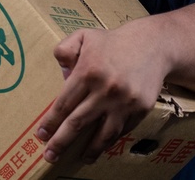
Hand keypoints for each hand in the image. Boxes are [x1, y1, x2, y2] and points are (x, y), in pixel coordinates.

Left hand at [36, 20, 167, 164]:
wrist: (153, 44)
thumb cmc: (114, 42)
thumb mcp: (84, 36)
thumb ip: (65, 49)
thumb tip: (60, 72)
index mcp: (88, 72)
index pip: (63, 104)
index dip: (50, 122)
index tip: (41, 135)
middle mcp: (105, 89)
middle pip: (77, 123)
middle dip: (61, 142)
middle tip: (50, 155)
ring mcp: (124, 102)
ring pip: (102, 134)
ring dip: (89, 150)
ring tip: (80, 158)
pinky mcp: (140, 109)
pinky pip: (122, 130)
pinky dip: (111, 139)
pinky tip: (103, 143)